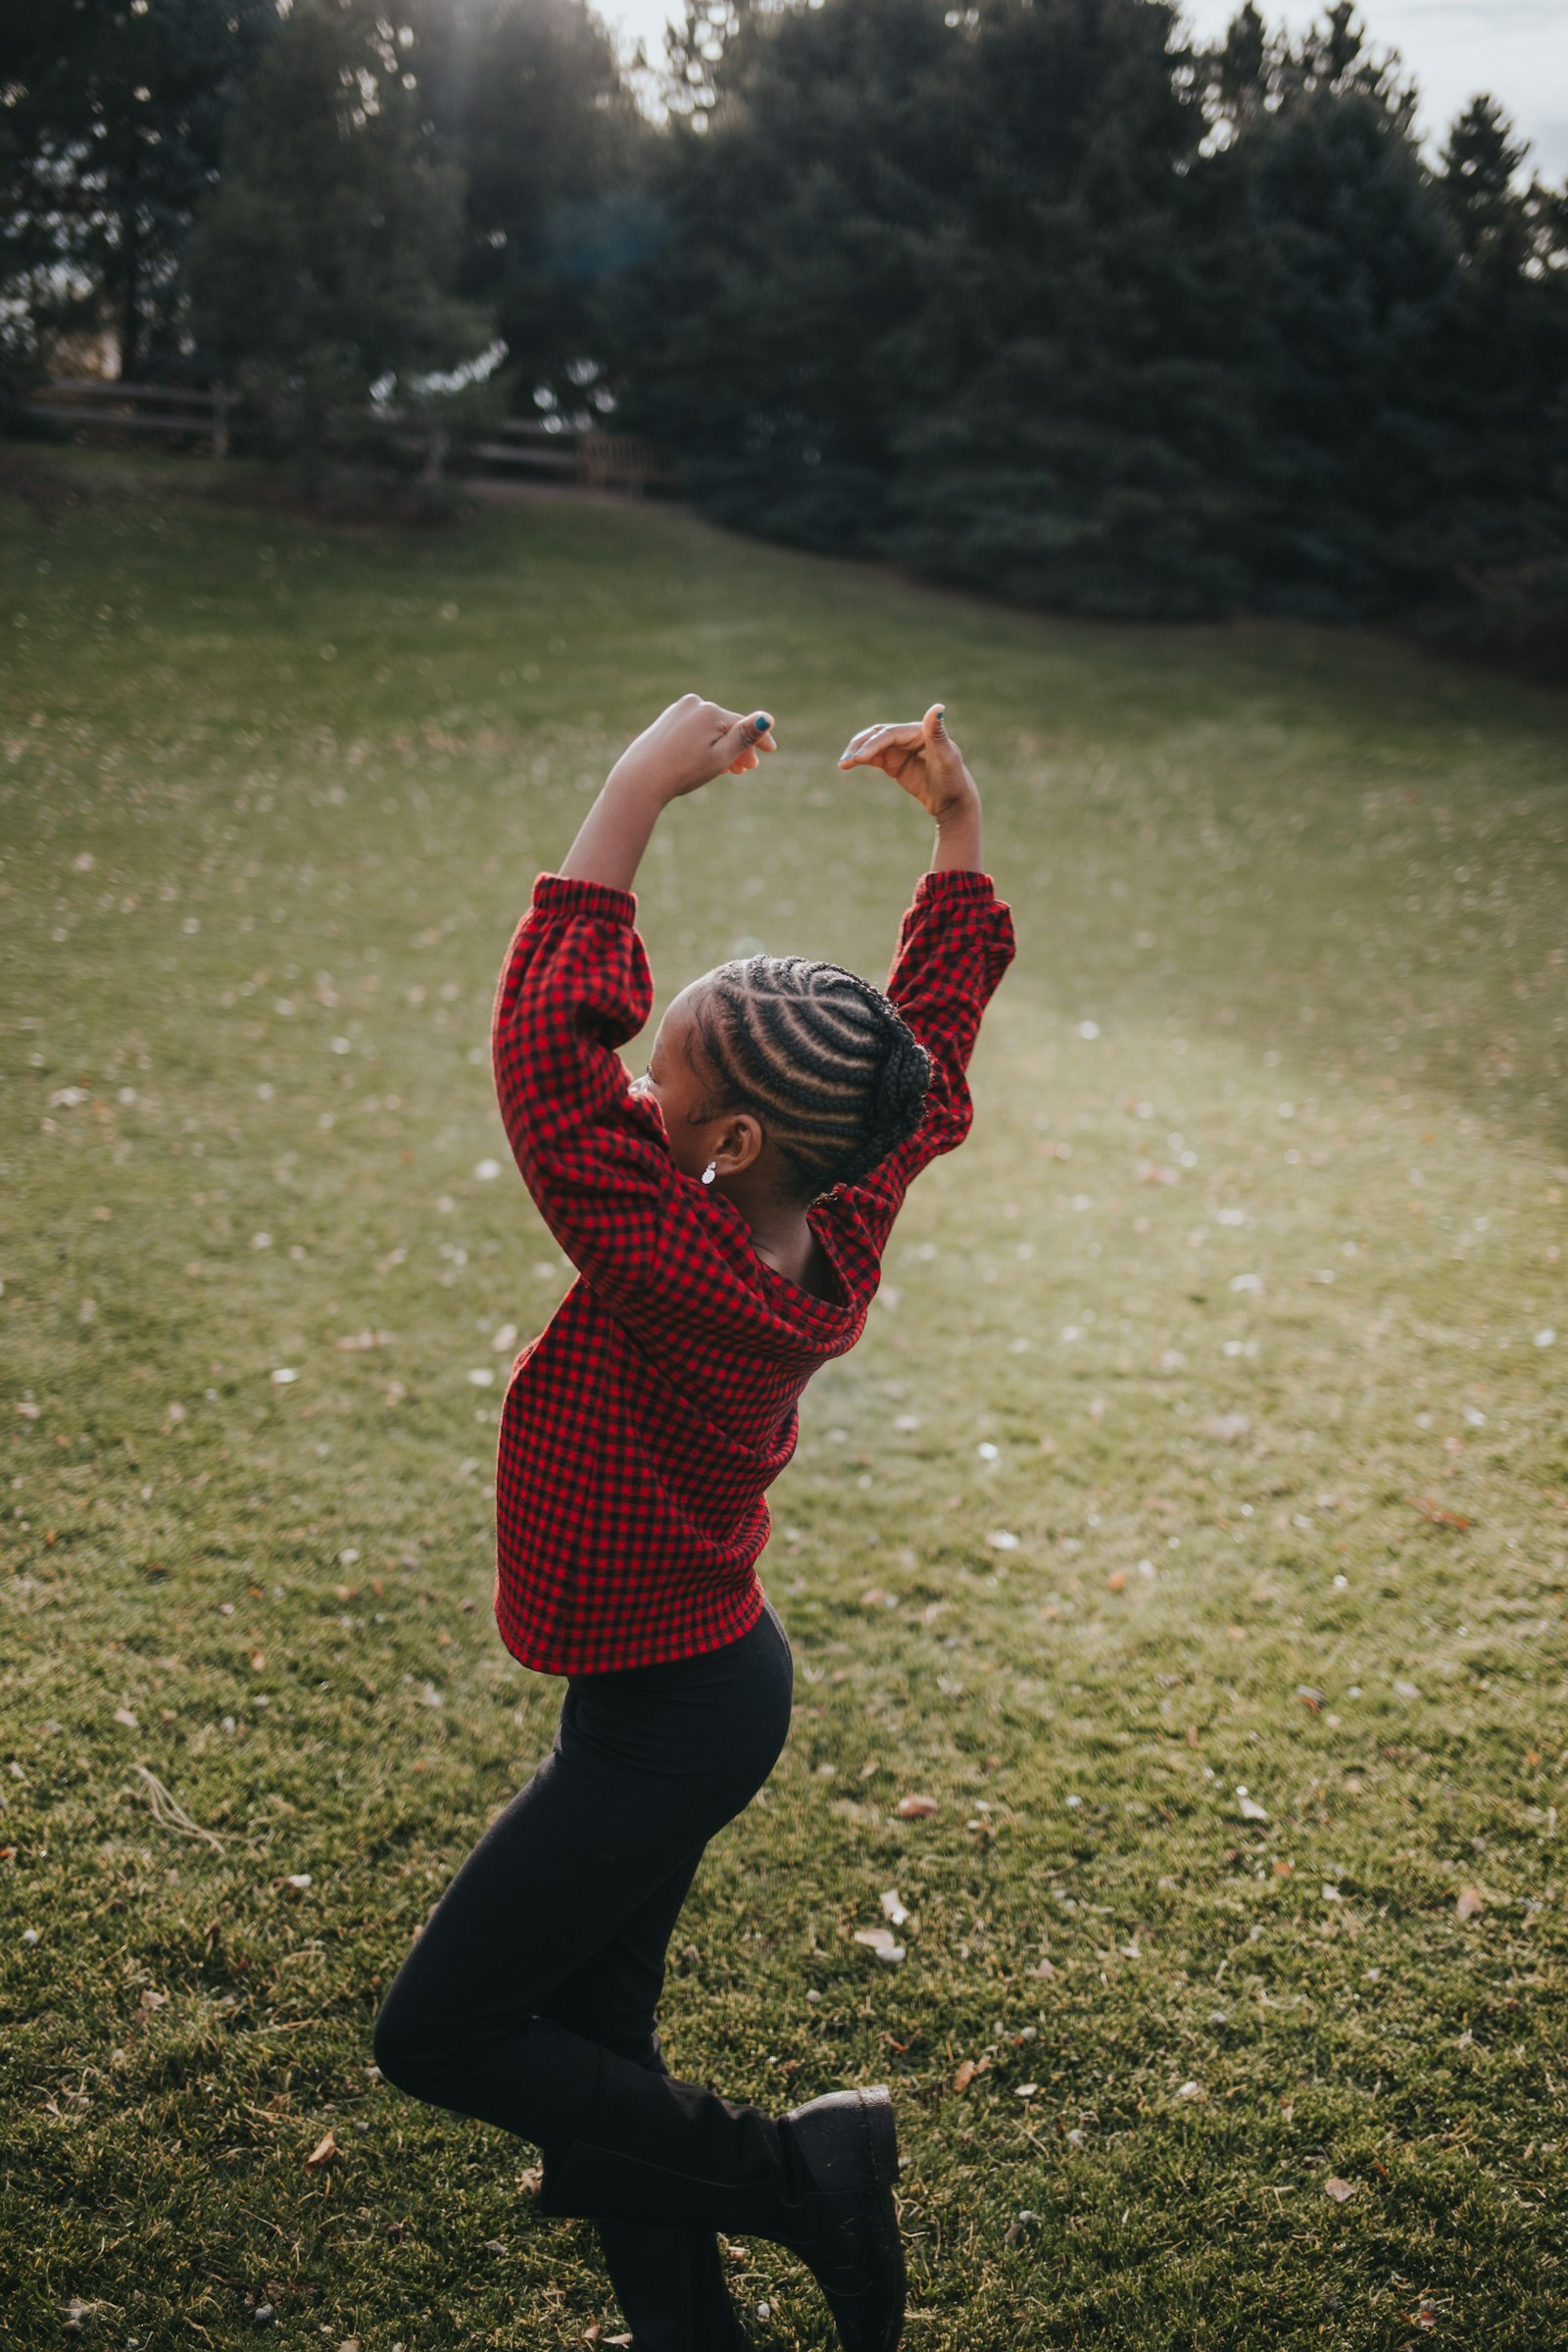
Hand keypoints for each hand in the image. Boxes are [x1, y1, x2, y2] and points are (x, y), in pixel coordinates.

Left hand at [609, 694, 776, 803]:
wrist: (640, 779)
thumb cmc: (683, 771)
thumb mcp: (720, 757)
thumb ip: (744, 737)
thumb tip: (767, 718)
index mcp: (710, 711)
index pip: (742, 724)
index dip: (758, 739)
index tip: (772, 750)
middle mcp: (694, 703)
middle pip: (726, 725)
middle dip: (738, 747)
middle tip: (747, 770)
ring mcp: (678, 710)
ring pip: (710, 728)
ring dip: (721, 747)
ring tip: (728, 770)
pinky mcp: (667, 720)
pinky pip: (694, 729)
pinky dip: (704, 743)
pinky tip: (705, 759)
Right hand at [837, 704, 976, 819]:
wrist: (953, 802)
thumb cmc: (953, 779)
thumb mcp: (947, 758)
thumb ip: (937, 733)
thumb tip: (937, 707)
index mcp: (920, 731)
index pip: (891, 734)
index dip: (874, 744)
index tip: (860, 758)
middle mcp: (908, 736)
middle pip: (877, 735)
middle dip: (860, 746)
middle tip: (845, 762)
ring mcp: (900, 749)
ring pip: (872, 745)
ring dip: (856, 753)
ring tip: (843, 765)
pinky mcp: (894, 763)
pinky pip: (873, 757)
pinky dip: (861, 760)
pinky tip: (849, 765)